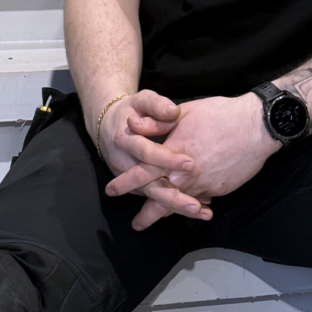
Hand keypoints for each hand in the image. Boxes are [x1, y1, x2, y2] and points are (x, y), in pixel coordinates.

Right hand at [98, 89, 211, 223]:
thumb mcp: (142, 100)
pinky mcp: (136, 187)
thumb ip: (157, 105)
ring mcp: (129, 179)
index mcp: (126, 141)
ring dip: (176, 206)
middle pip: (148, 185)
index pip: (147, 153)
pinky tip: (199, 207)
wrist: (109, 125)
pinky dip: (174, 205)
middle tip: (196, 206)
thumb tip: (173, 112)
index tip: (190, 163)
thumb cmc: (131, 111)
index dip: (167, 159)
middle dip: (172, 197)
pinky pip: (155, 197)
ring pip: (153, 196)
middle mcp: (125, 164)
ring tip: (202, 211)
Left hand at [110, 93, 280, 230]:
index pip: (143, 173)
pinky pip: (203, 200)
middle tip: (136, 224)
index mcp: (174, 153)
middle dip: (146, 215)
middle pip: (161, 200)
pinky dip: (196, 204)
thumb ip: (156, 123)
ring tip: (160, 221)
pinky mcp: (220, 190)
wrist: (257, 126)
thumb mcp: (185, 112)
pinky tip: (195, 207)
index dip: (126, 183)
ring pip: (182, 204)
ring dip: (170, 212)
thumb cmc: (221, 114)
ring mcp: (205, 185)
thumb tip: (133, 125)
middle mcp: (186, 175)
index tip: (112, 190)